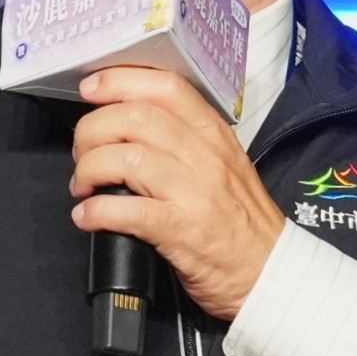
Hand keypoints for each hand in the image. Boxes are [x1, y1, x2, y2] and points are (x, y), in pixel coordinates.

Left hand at [70, 66, 288, 319]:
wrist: (273, 274)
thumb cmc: (244, 225)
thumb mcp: (225, 166)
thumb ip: (185, 141)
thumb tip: (129, 127)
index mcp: (214, 135)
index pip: (165, 87)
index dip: (120, 81)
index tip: (91, 89)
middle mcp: (205, 156)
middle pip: (135, 118)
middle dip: (93, 130)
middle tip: (83, 153)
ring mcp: (195, 192)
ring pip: (126, 158)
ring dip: (90, 169)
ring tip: (83, 186)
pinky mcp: (183, 230)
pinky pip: (126, 210)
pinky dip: (97, 211)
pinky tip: (88, 218)